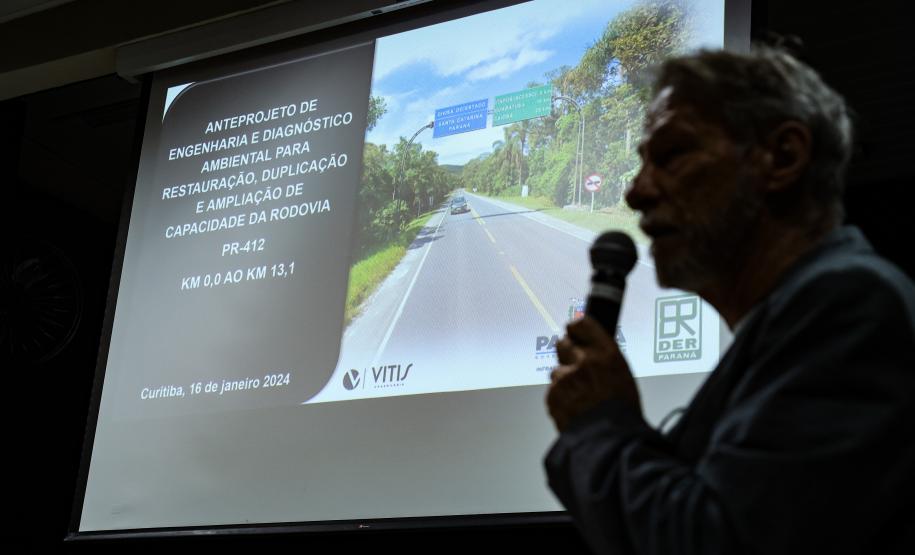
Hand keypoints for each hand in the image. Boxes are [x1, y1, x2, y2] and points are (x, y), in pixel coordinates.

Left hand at [546, 316, 641, 431]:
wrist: (610, 441)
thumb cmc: (622, 412)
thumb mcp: (622, 375)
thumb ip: (603, 358)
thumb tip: (592, 349)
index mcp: (606, 353)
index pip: (581, 324)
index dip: (576, 329)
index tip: (574, 333)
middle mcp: (584, 360)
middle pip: (563, 344)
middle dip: (568, 354)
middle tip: (576, 368)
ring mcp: (566, 377)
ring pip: (557, 371)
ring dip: (565, 381)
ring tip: (581, 398)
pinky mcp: (553, 394)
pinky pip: (553, 391)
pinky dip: (560, 398)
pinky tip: (574, 408)